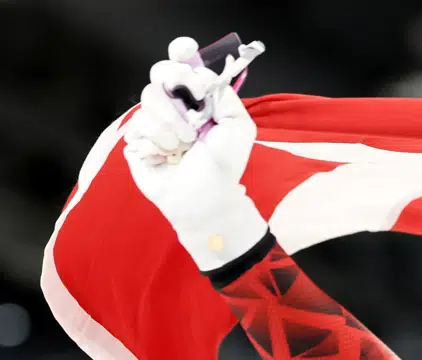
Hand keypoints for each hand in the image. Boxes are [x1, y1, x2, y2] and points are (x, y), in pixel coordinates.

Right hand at [122, 37, 268, 272]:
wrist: (206, 198)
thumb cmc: (224, 165)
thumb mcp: (238, 129)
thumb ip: (226, 99)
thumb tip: (205, 75)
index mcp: (197, 98)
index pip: (184, 64)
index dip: (182, 53)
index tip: (184, 50)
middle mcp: (173, 103)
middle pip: (161, 71)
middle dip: (176, 84)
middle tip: (192, 107)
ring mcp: (152, 119)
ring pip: (150, 97)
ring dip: (174, 123)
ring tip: (185, 144)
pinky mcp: (135, 137)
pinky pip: (140, 124)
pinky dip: (159, 140)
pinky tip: (168, 155)